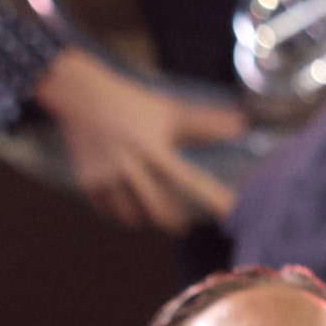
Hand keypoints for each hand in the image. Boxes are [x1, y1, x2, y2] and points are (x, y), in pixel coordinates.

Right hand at [32, 50, 242, 233]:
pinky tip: (128, 206)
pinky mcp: (90, 185)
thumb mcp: (170, 111)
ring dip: (146, 218)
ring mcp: (108, 179)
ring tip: (153, 214)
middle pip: (159, 211)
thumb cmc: (132, 104)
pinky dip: (121, 212)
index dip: (211, 197)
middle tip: (182, 226)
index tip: (229, 212)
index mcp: (155, 149)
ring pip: (132, 216)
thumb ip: (205, 123)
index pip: (190, 180)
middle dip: (173, 222)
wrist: (83, 99)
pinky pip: (109, 212)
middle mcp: (132, 168)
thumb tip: (242, 125)